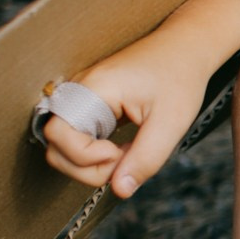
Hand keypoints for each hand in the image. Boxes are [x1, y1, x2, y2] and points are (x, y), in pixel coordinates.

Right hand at [42, 0, 239, 197]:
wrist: (185, 47)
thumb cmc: (180, 78)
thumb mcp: (171, 123)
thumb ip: (145, 159)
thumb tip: (120, 191)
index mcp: (93, 90)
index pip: (58, 136)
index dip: (85, 158)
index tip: (119, 153)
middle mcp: (78, 91)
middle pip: (54, 146)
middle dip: (86, 167)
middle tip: (125, 159)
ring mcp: (80, 98)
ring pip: (63, 146)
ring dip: (91, 162)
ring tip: (127, 153)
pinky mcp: (87, 106)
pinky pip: (77, 138)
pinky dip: (96, 152)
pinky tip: (123, 147)